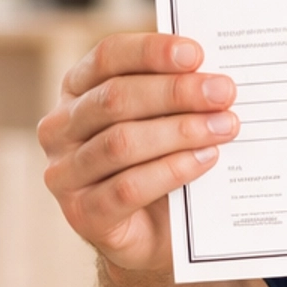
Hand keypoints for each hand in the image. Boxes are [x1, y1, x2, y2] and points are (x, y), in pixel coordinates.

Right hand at [38, 33, 238, 273]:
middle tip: (224, 92)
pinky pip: (128, 187)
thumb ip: (177, 94)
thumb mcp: (163, 119)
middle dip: (176, 92)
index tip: (197, 53)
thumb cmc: (159, 160)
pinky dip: (171, 170)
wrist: (153, 234)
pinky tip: (205, 160)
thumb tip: (215, 74)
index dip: (151, 52)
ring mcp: (65, 173)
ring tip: (225, 127)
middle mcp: (61, 128)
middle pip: (116, 98)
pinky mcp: (83, 214)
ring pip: (122, 143)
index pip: (108, 57)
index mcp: (77, 90)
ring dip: (180, 132)